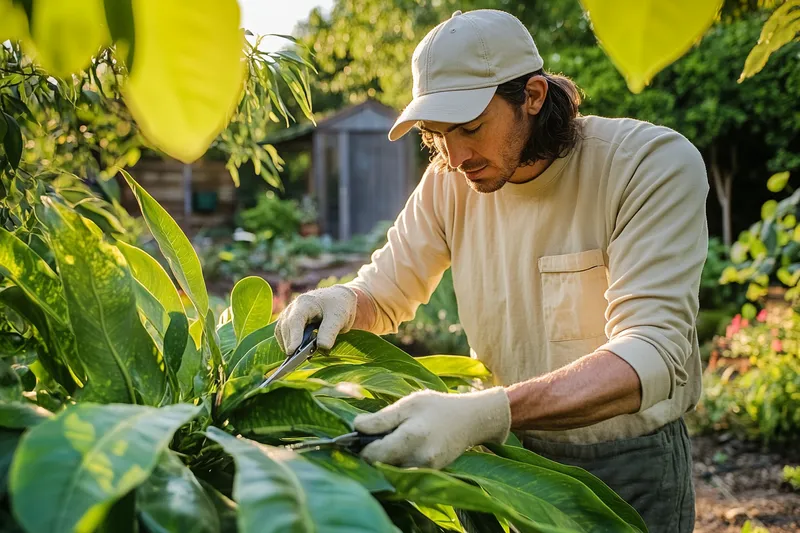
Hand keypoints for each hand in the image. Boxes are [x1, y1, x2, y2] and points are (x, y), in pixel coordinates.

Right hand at [275, 285, 357, 353]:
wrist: (338, 300)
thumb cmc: (339, 306)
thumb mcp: (339, 317)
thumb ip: (330, 332)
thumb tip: (322, 348)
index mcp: (305, 303)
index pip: (295, 320)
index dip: (294, 335)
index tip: (293, 350)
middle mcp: (293, 308)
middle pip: (286, 328)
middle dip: (291, 344)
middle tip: (298, 360)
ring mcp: (288, 315)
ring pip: (282, 333)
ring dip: (289, 346)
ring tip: (301, 357)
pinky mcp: (288, 324)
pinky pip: (283, 336)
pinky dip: (290, 345)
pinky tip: (300, 352)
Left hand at [353, 387, 510, 468]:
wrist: (471, 421)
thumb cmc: (437, 407)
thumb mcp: (408, 404)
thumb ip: (381, 418)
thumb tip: (356, 427)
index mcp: (411, 437)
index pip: (373, 455)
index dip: (360, 448)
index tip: (358, 438)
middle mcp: (419, 459)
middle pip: (380, 466)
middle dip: (372, 455)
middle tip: (372, 438)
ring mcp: (425, 470)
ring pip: (391, 472)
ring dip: (384, 461)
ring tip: (389, 442)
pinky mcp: (429, 475)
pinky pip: (403, 473)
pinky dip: (397, 464)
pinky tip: (401, 449)